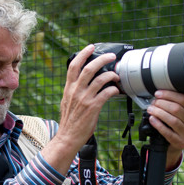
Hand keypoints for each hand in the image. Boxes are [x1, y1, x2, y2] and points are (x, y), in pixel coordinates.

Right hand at [41, 44, 119, 173]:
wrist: (67, 137)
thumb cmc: (70, 121)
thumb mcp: (67, 101)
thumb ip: (74, 90)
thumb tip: (82, 81)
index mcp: (69, 88)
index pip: (74, 66)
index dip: (83, 54)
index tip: (91, 47)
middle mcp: (75, 91)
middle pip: (88, 69)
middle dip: (102, 59)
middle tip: (111, 57)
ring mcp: (84, 99)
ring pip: (99, 80)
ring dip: (110, 75)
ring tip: (116, 76)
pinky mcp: (92, 108)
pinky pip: (105, 94)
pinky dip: (113, 90)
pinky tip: (116, 90)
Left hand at [145, 90, 183, 169]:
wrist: (172, 145)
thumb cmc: (172, 126)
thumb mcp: (176, 114)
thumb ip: (171, 104)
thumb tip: (158, 95)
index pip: (183, 99)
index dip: (169, 95)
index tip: (157, 93)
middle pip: (176, 109)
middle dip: (162, 103)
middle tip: (152, 103)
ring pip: (173, 120)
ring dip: (159, 113)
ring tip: (150, 110)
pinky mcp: (180, 142)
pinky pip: (168, 133)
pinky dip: (158, 125)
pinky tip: (152, 119)